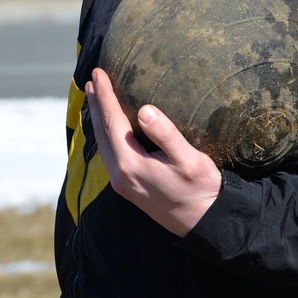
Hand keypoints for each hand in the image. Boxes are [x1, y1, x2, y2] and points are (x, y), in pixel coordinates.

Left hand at [85, 68, 222, 236]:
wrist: (205, 224)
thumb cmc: (201, 189)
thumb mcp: (189, 159)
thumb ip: (165, 134)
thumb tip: (144, 110)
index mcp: (131, 164)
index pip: (112, 121)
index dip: (105, 96)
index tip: (98, 74)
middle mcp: (120, 174)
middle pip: (101, 132)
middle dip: (96, 104)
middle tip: (91, 80)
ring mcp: (121, 183)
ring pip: (103, 144)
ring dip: (98, 119)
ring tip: (96, 98)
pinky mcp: (127, 188)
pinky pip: (109, 154)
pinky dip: (105, 135)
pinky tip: (109, 128)